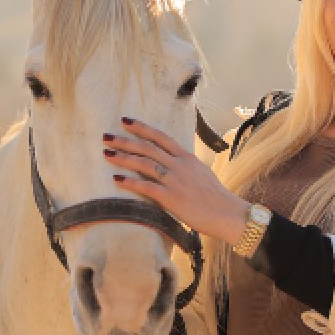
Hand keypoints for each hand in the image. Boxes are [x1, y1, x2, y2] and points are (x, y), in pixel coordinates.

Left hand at [103, 117, 249, 244]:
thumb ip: (185, 166)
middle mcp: (180, 165)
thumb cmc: (215, 197)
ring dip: (123, 158)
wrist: (227, 213)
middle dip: (125, 141)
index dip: (142, 128)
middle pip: (148, 147)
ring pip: (145, 164)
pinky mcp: (172, 198)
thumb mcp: (201, 173)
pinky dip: (130, 182)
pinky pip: (147, 187)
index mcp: (187, 157)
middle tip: (107, 137)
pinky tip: (117, 179)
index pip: (161, 137)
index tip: (125, 121)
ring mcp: (175, 180)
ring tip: (107, 154)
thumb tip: (173, 161)